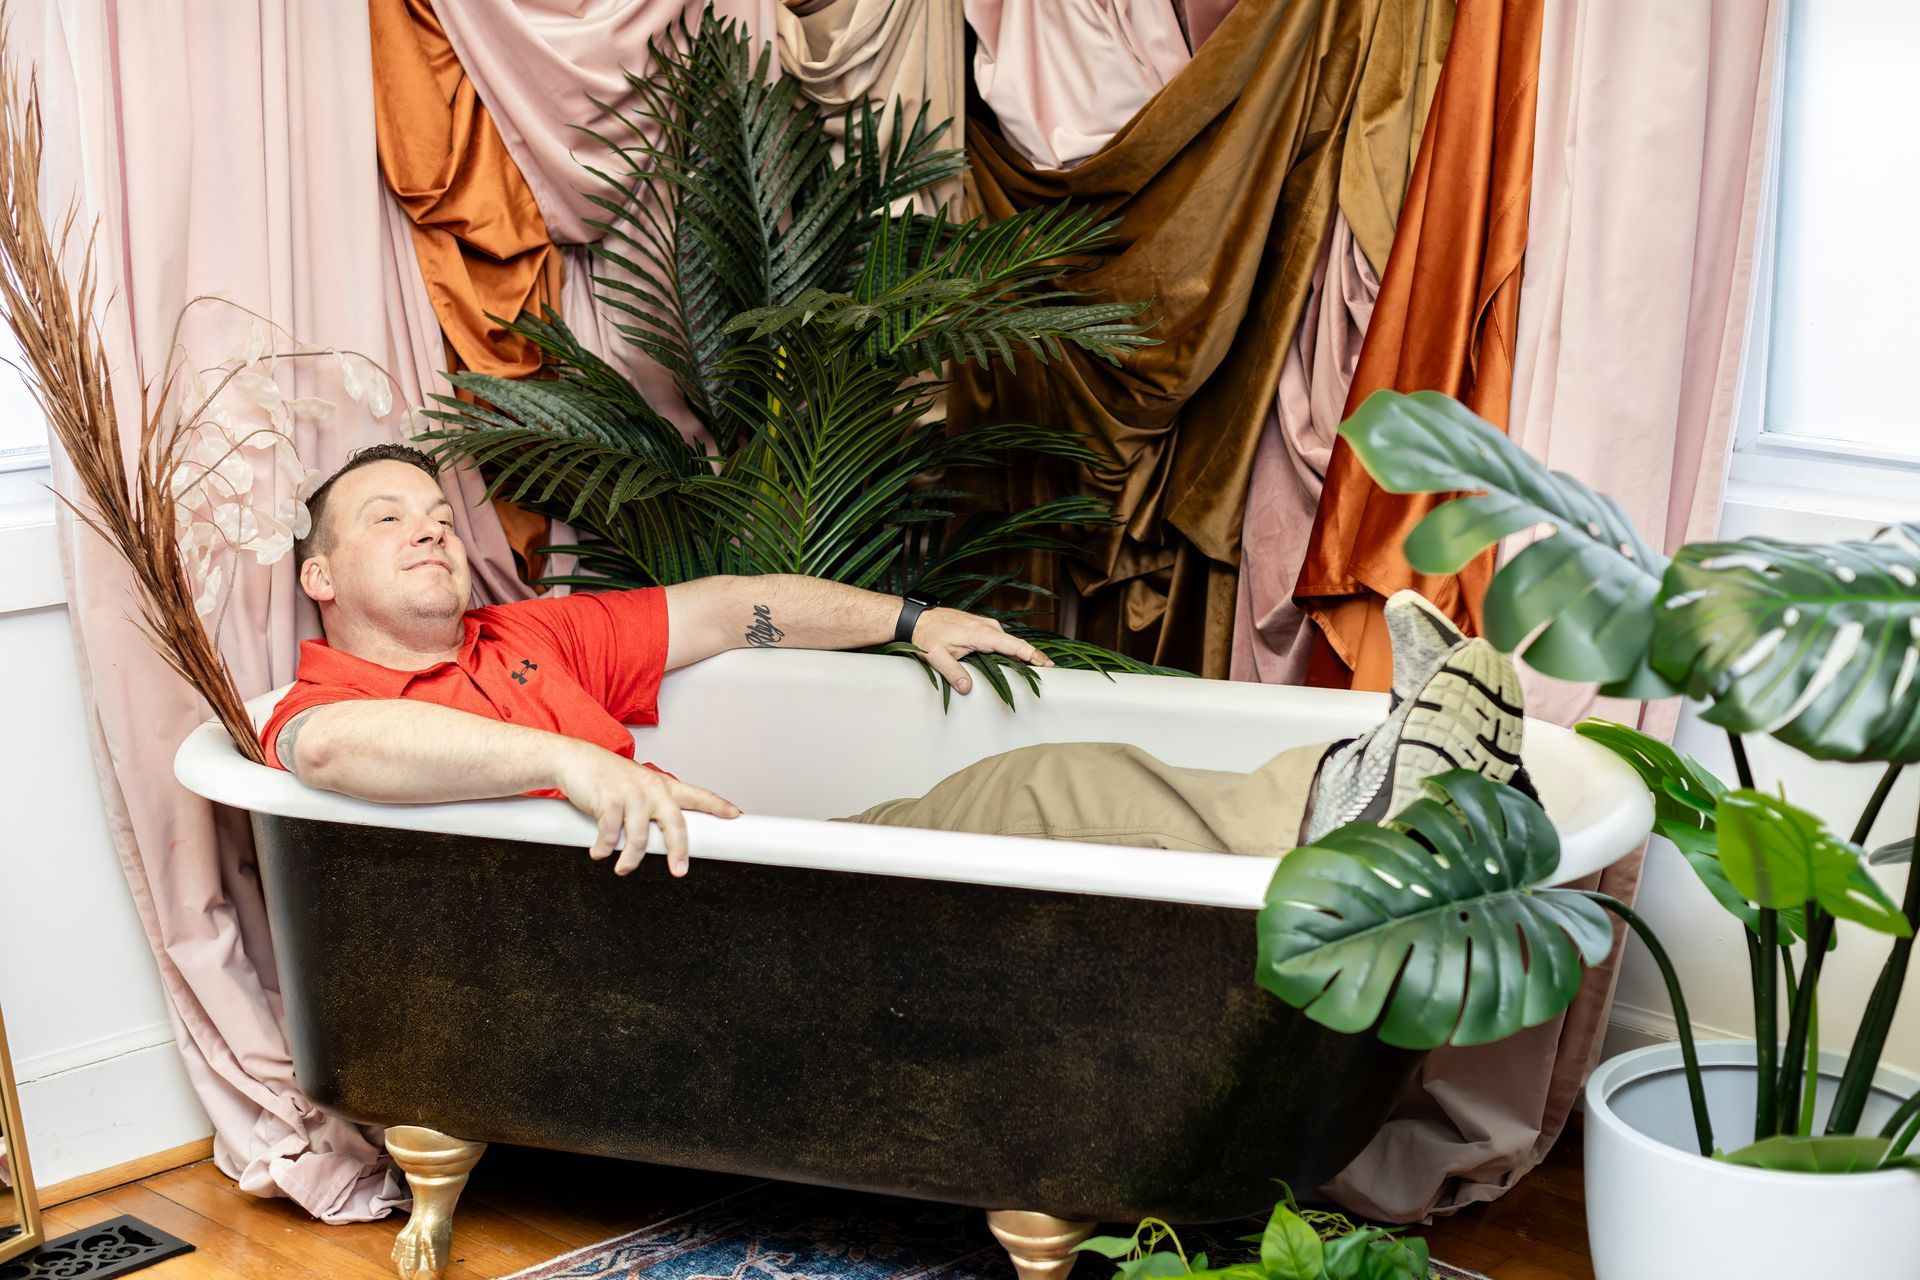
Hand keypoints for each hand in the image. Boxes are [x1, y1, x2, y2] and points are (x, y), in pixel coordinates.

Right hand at [552, 743, 740, 876]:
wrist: (574, 760)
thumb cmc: (606, 777)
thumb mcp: (637, 785)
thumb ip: (652, 806)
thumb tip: (661, 838)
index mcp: (662, 785)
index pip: (696, 795)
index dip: (717, 805)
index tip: (735, 814)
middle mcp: (651, 788)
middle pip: (674, 823)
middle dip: (678, 850)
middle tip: (679, 871)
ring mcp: (631, 794)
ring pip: (638, 838)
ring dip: (629, 859)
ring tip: (622, 868)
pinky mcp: (608, 800)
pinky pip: (609, 835)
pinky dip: (603, 849)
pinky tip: (598, 852)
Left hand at [911, 607, 1054, 693]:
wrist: (917, 618)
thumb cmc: (927, 636)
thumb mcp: (937, 656)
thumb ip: (953, 673)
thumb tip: (967, 688)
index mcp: (982, 633)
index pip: (1014, 645)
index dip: (1032, 655)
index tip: (1048, 665)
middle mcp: (988, 627)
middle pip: (1017, 644)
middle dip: (1033, 657)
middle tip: (1050, 672)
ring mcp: (986, 625)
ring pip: (1009, 642)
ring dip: (1021, 655)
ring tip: (1036, 669)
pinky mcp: (982, 627)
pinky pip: (1002, 640)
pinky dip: (1011, 650)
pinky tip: (1015, 661)